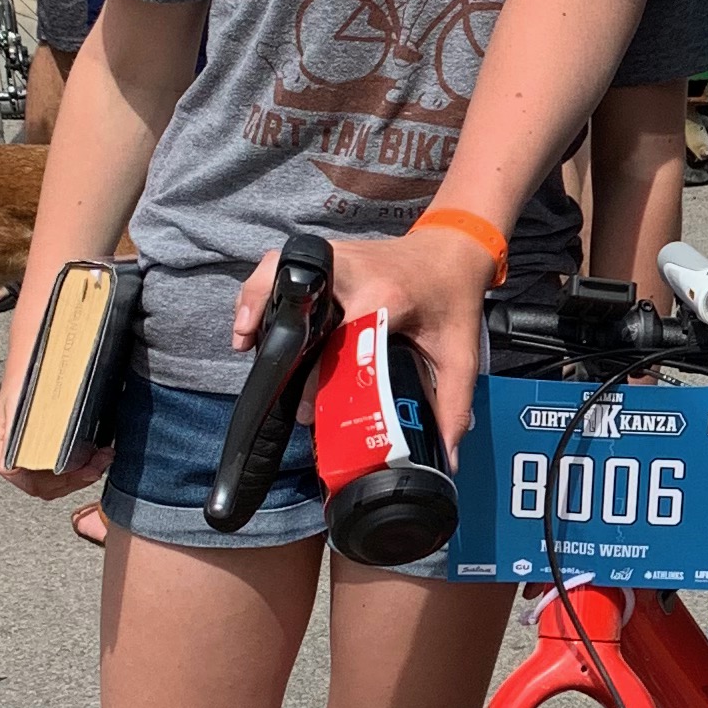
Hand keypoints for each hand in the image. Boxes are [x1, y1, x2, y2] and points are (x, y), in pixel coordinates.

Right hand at [0, 379, 108, 498]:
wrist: (34, 357)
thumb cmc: (27, 378)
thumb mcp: (21, 409)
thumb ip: (21, 439)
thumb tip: (29, 464)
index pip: (35, 485)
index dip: (65, 482)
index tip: (89, 469)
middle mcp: (6, 459)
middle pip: (48, 486)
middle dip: (79, 476)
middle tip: (101, 461)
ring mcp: (21, 455)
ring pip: (56, 479)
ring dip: (82, 470)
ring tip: (102, 455)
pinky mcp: (36, 449)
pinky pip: (58, 466)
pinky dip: (79, 462)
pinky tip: (94, 451)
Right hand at [236, 225, 492, 445]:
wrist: (453, 249)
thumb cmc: (454, 300)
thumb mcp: (461, 355)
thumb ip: (453, 407)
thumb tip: (446, 457)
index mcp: (385, 298)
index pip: (338, 341)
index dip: (316, 380)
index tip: (305, 412)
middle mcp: (353, 272)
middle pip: (298, 303)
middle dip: (277, 342)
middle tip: (270, 379)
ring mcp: (335, 257)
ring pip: (277, 273)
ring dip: (255, 306)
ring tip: (246, 345)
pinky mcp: (325, 254)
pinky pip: (278, 266)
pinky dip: (260, 290)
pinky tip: (252, 321)